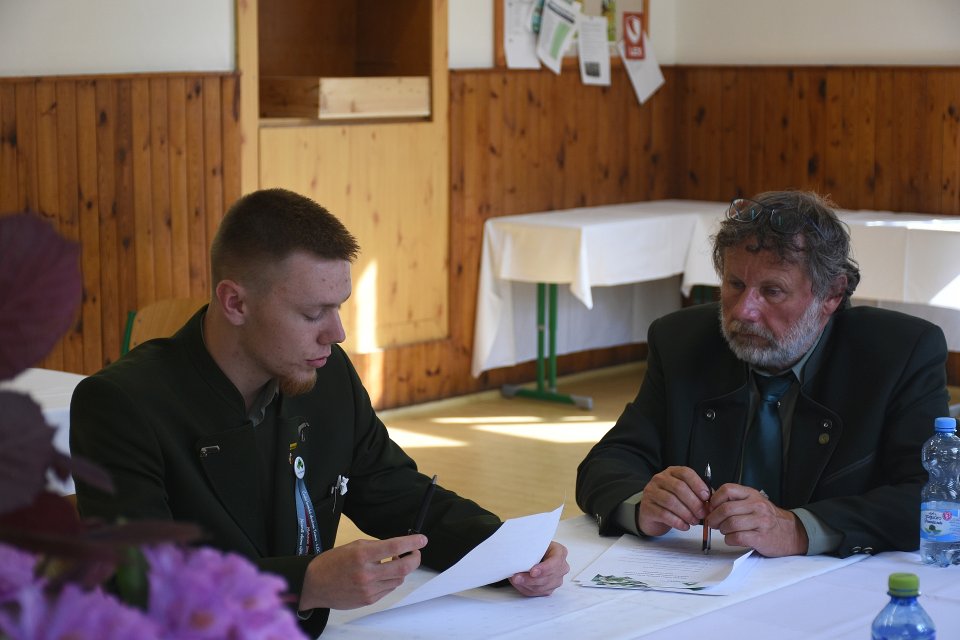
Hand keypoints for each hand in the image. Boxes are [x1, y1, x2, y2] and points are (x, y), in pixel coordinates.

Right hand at [299, 534, 426, 610]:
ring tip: (391, 563)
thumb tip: (397, 548)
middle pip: (403, 567)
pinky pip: (388, 589)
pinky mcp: (368, 600)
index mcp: (362, 555)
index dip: (412, 543)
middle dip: (414, 558)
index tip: (422, 540)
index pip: (394, 547)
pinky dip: (389, 581)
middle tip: (415, 552)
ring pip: (398, 580)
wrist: (314, 585)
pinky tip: (380, 575)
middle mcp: (367, 573)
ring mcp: (368, 589)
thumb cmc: (332, 562)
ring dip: (401, 570)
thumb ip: (376, 547)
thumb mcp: (353, 546)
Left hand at [508, 541, 568, 595]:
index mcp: (560, 552)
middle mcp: (562, 568)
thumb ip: (531, 547)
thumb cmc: (536, 546)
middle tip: (517, 577)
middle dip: (530, 579)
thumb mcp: (536, 542)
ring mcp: (557, 580)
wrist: (536, 553)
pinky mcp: (549, 589)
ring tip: (515, 580)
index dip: (544, 569)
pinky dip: (526, 588)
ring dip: (526, 585)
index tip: (532, 572)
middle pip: (547, 578)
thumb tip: (519, 553)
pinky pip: (537, 592)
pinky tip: (518, 583)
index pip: (555, 562)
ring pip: (541, 587)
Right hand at [637, 466, 710, 536]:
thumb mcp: (684, 494)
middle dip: (694, 502)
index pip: (685, 473)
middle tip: (703, 514)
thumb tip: (712, 500)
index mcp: (671, 473)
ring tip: (694, 521)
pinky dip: (677, 522)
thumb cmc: (672, 503)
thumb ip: (698, 494)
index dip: (697, 484)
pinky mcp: (647, 507)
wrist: (651, 514)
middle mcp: (659, 479)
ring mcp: (651, 492)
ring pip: (671, 501)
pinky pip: (664, 514)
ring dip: (686, 513)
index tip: (707, 497)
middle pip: (679, 488)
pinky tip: (684, 526)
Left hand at [706, 484, 808, 556]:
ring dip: (722, 530)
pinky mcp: (761, 537)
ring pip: (730, 524)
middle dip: (714, 518)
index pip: (727, 489)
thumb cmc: (767, 518)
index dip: (714, 500)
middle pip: (726, 509)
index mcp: (752, 494)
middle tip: (712, 523)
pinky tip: (731, 539)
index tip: (711, 508)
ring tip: (724, 531)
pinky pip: (737, 538)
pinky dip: (729, 539)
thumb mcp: (753, 503)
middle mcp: (757, 506)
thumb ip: (734, 501)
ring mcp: (761, 521)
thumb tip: (710, 504)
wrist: (791, 533)